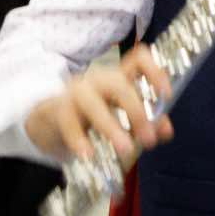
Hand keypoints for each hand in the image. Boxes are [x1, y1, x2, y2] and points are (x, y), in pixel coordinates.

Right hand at [22, 44, 173, 162]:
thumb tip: (165, 131)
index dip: (154, 72)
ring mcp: (77, 93)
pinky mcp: (59, 110)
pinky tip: (89, 156)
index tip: (166, 95)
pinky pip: (70, 124)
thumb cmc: (92, 115)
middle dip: (136, 112)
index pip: (139, 59)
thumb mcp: (122, 117)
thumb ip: (147, 122)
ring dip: (112, 127)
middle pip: (119, 85)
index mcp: (119, 77)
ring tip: (125, 150)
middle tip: (148, 140)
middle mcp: (99, 80)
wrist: (49, 118)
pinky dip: (80, 141)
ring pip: (93, 104)